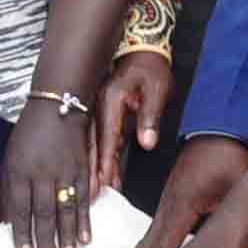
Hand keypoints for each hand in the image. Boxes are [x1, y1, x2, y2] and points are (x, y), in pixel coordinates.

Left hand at [2, 97, 93, 247]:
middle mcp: (41, 173)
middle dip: (45, 240)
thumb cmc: (29, 135)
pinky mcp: (83, 169)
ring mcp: (64, 172)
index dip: (22, 233)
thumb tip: (8, 222)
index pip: (19, 209)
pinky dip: (85, 220)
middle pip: (42, 212)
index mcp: (18, 171)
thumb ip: (10, 190)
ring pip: (65, 209)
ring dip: (67, 236)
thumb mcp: (11, 158)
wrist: (58, 106)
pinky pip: (84, 199)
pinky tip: (86, 238)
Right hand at [95, 49, 174, 196]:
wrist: (143, 51)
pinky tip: (105, 177)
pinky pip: (101, 141)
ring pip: (93, 145)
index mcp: (111, 98)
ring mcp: (99, 111)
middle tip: (90, 195)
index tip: (102, 180)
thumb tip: (147, 143)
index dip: (104, 159)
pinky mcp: (105, 116)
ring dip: (94, 168)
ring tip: (95, 193)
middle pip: (92, 143)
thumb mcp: (157, 90)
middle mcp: (100, 106)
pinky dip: (102, 159)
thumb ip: (150, 116)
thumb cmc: (151, 68)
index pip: (107, 134)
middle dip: (91, 170)